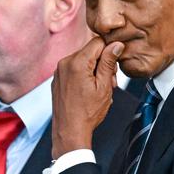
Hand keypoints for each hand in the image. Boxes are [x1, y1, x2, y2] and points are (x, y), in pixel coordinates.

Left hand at [51, 37, 123, 158]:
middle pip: (90, 51)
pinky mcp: (57, 79)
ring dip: (94, 71)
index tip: (114, 65)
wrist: (69, 131)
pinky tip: (88, 92)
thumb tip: (116, 45)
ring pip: (83, 61)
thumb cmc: (87, 113)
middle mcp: (64, 63)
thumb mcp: (104, 86)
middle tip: (109, 82)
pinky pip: (74, 70)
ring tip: (99, 90)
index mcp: (77, 63)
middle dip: (102, 63)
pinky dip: (83, 76)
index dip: (110, 51)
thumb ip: (109, 62)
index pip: (98, 42)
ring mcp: (59, 71)